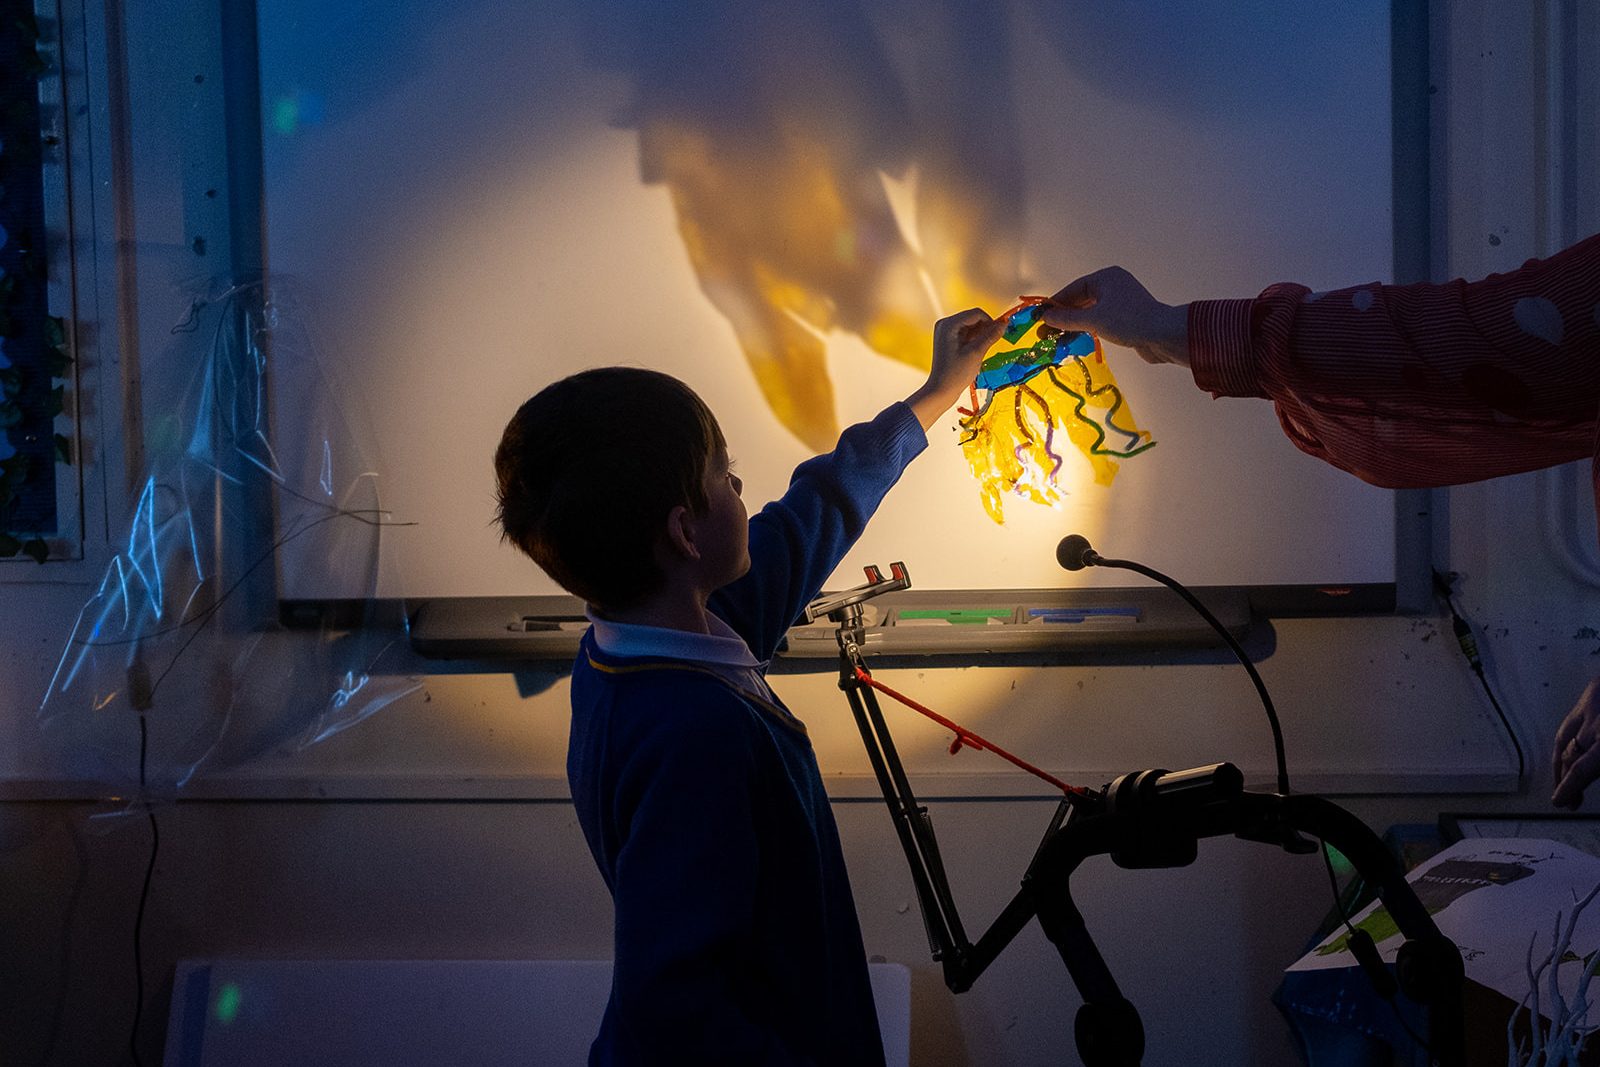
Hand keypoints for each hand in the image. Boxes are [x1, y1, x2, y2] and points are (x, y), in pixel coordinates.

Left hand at [906, 307, 1004, 428]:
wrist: (941, 390)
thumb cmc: (955, 374)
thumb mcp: (976, 353)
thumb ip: (991, 336)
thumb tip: (1004, 323)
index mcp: (949, 324)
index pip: (976, 313)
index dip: (990, 322)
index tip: (999, 333)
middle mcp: (945, 325)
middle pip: (973, 318)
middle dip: (984, 329)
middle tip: (989, 345)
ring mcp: (946, 332)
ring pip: (971, 326)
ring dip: (980, 336)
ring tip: (979, 352)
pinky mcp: (949, 340)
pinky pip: (966, 334)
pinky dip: (974, 340)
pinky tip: (975, 353)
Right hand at [1039, 266, 1190, 367]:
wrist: (1162, 336)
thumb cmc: (1128, 321)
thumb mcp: (1093, 320)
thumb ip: (1067, 319)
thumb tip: (1045, 317)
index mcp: (1106, 278)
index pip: (1073, 289)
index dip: (1056, 304)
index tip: (1040, 317)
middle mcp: (1113, 285)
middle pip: (1081, 300)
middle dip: (1064, 317)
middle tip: (1045, 332)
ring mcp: (1121, 301)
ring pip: (1090, 312)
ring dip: (1075, 325)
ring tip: (1058, 339)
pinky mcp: (1126, 317)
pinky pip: (1100, 320)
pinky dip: (1088, 329)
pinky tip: (1077, 340)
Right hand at [1552, 678, 1599, 807]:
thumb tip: (1599, 770)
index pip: (1579, 771)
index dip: (1566, 788)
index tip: (1560, 800)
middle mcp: (1597, 723)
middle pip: (1569, 755)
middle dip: (1564, 778)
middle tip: (1568, 796)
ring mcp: (1593, 703)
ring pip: (1564, 735)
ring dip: (1561, 757)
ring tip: (1563, 772)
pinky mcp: (1594, 688)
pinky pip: (1573, 717)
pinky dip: (1572, 733)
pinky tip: (1576, 741)